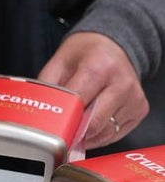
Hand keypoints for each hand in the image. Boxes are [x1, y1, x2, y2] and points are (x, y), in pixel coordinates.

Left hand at [37, 32, 147, 147]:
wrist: (112, 46)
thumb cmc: (86, 54)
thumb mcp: (59, 63)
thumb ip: (48, 89)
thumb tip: (40, 115)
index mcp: (100, 67)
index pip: (78, 103)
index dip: (63, 119)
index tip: (52, 129)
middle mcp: (122, 83)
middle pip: (94, 123)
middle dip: (74, 130)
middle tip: (60, 131)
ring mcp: (134, 99)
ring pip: (104, 133)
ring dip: (86, 135)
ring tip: (75, 124)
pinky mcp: (140, 110)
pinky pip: (115, 134)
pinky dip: (99, 135)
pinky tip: (90, 125)